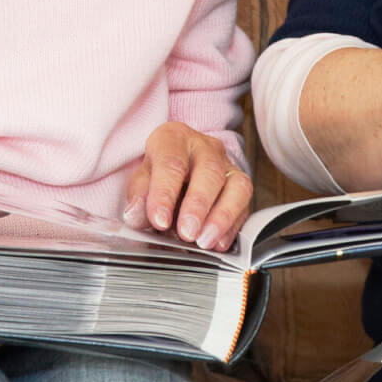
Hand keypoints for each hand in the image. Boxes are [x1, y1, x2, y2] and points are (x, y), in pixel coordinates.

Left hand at [121, 121, 251, 250]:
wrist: (179, 167)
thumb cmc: (158, 174)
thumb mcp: (141, 179)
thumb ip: (138, 196)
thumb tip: (137, 215)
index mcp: (174, 138)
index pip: (171, 162)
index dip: (165, 193)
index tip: (159, 220)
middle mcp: (205, 147)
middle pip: (209, 171)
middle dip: (198, 205)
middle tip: (187, 233)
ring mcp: (227, 165)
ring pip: (237, 185)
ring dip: (222, 217)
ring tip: (205, 241)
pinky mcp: (240, 186)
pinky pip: (245, 205)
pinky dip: (231, 227)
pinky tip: (218, 243)